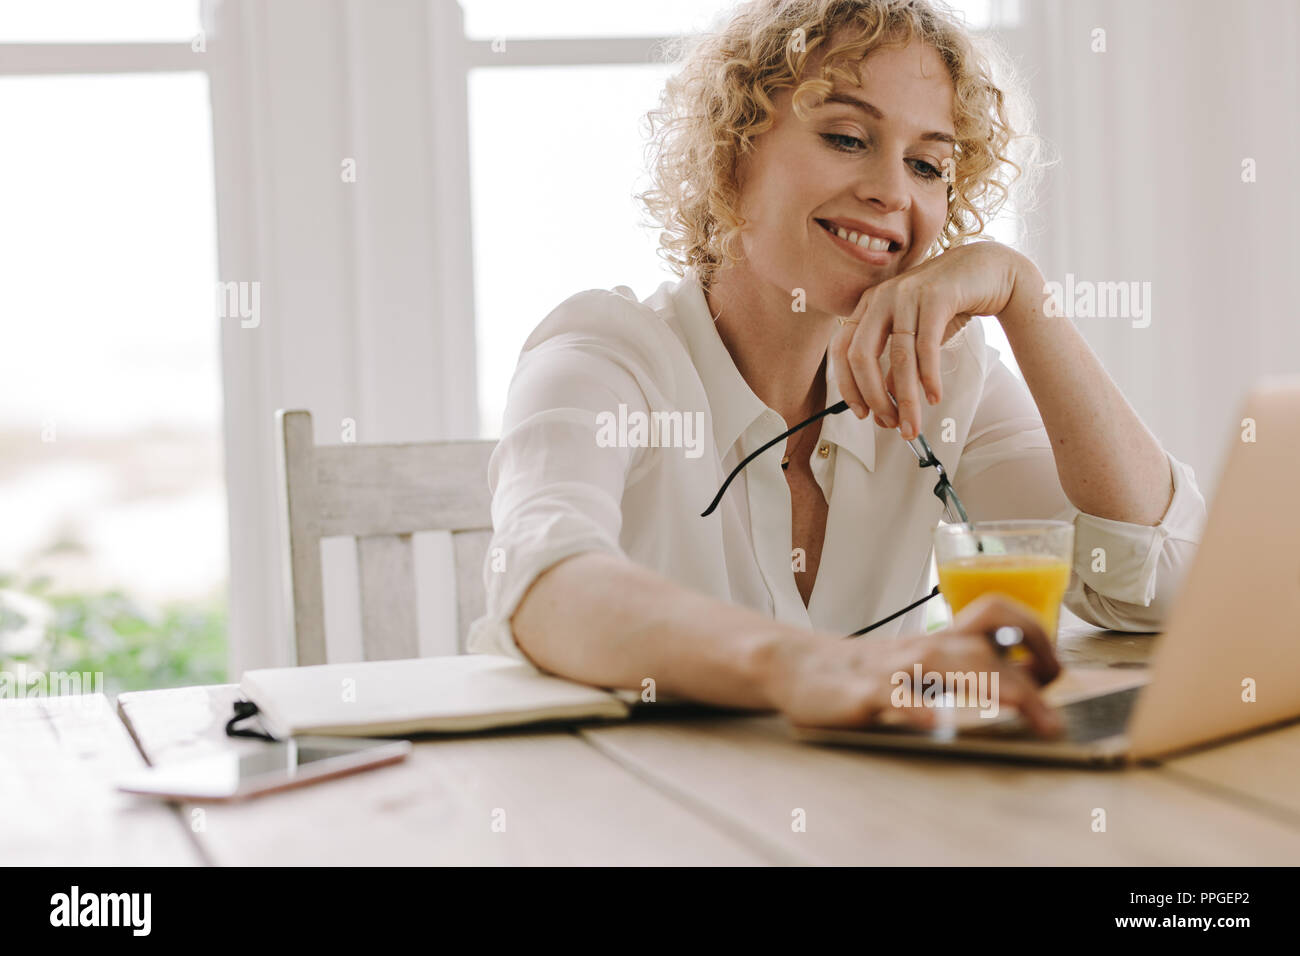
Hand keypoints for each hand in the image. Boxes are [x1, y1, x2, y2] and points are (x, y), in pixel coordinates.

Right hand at [761, 593, 1062, 735]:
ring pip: (949, 665)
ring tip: (1026, 714)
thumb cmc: (868, 671)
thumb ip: (962, 668)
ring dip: (993, 688)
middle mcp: (925, 648)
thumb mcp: (921, 665)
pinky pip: (896, 697)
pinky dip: (919, 708)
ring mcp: (895, 669)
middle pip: (985, 650)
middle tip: (1053, 723)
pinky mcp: (864, 692)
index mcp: (942, 640)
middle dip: (1028, 683)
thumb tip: (1025, 685)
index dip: (1035, 637)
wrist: (799, 667)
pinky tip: (938, 725)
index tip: (1055, 671)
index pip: (998, 616)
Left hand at [829, 241, 1025, 440]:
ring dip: (905, 398)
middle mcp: (882, 297)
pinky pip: (927, 346)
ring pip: (899, 356)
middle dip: (874, 397)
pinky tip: (934, 397)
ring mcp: (907, 294)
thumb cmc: (946, 304)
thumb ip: (895, 364)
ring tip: (912, 424)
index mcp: (868, 305)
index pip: (841, 349)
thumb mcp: (914, 334)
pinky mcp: (936, 296)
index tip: (861, 413)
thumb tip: (884, 403)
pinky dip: (929, 378)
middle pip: (862, 355)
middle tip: (889, 424)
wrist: (988, 269)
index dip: (847, 385)